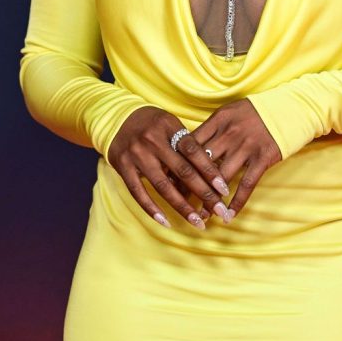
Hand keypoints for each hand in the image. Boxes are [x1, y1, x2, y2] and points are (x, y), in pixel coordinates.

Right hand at [107, 106, 233, 230]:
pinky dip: (152, 208)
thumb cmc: (152, 123)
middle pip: (183, 171)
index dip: (210, 171)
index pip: (194, 151)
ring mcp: (137, 155)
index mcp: (169, 127)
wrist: (117, 118)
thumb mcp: (171, 123)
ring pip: (163, 186)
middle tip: (219, 210)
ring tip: (198, 222)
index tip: (224, 189)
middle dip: (203, 193)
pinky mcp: (123, 167)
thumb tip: (211, 171)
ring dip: (182, 207)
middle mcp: (153, 141)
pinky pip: (138, 192)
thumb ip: (186, 143)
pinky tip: (165, 221)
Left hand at [188, 99, 281, 219]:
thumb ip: (210, 128)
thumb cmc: (254, 112)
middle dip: (188, 185)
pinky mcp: (262, 158)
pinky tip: (228, 216)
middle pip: (202, 164)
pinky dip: (237, 202)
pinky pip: (247, 184)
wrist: (288, 109)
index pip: (191, 144)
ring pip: (221, 178)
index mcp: (218, 120)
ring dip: (210, 199)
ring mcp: (246, 147)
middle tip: (177, 202)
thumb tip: (187, 147)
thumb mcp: (229, 112)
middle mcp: (230, 133)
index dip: (178, 163)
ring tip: (200, 215)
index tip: (166, 178)